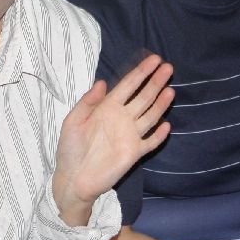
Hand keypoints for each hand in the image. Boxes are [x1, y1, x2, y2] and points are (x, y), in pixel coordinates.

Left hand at [52, 54, 173, 226]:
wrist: (72, 179)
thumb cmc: (69, 149)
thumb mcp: (72, 121)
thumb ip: (87, 102)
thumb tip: (102, 82)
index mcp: (107, 107)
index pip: (128, 85)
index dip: (141, 72)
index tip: (154, 59)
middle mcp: (122, 118)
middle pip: (143, 96)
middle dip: (155, 82)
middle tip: (168, 67)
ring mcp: (130, 135)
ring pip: (150, 115)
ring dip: (160, 103)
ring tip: (170, 89)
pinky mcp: (134, 153)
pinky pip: (150, 142)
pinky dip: (159, 135)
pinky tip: (167, 125)